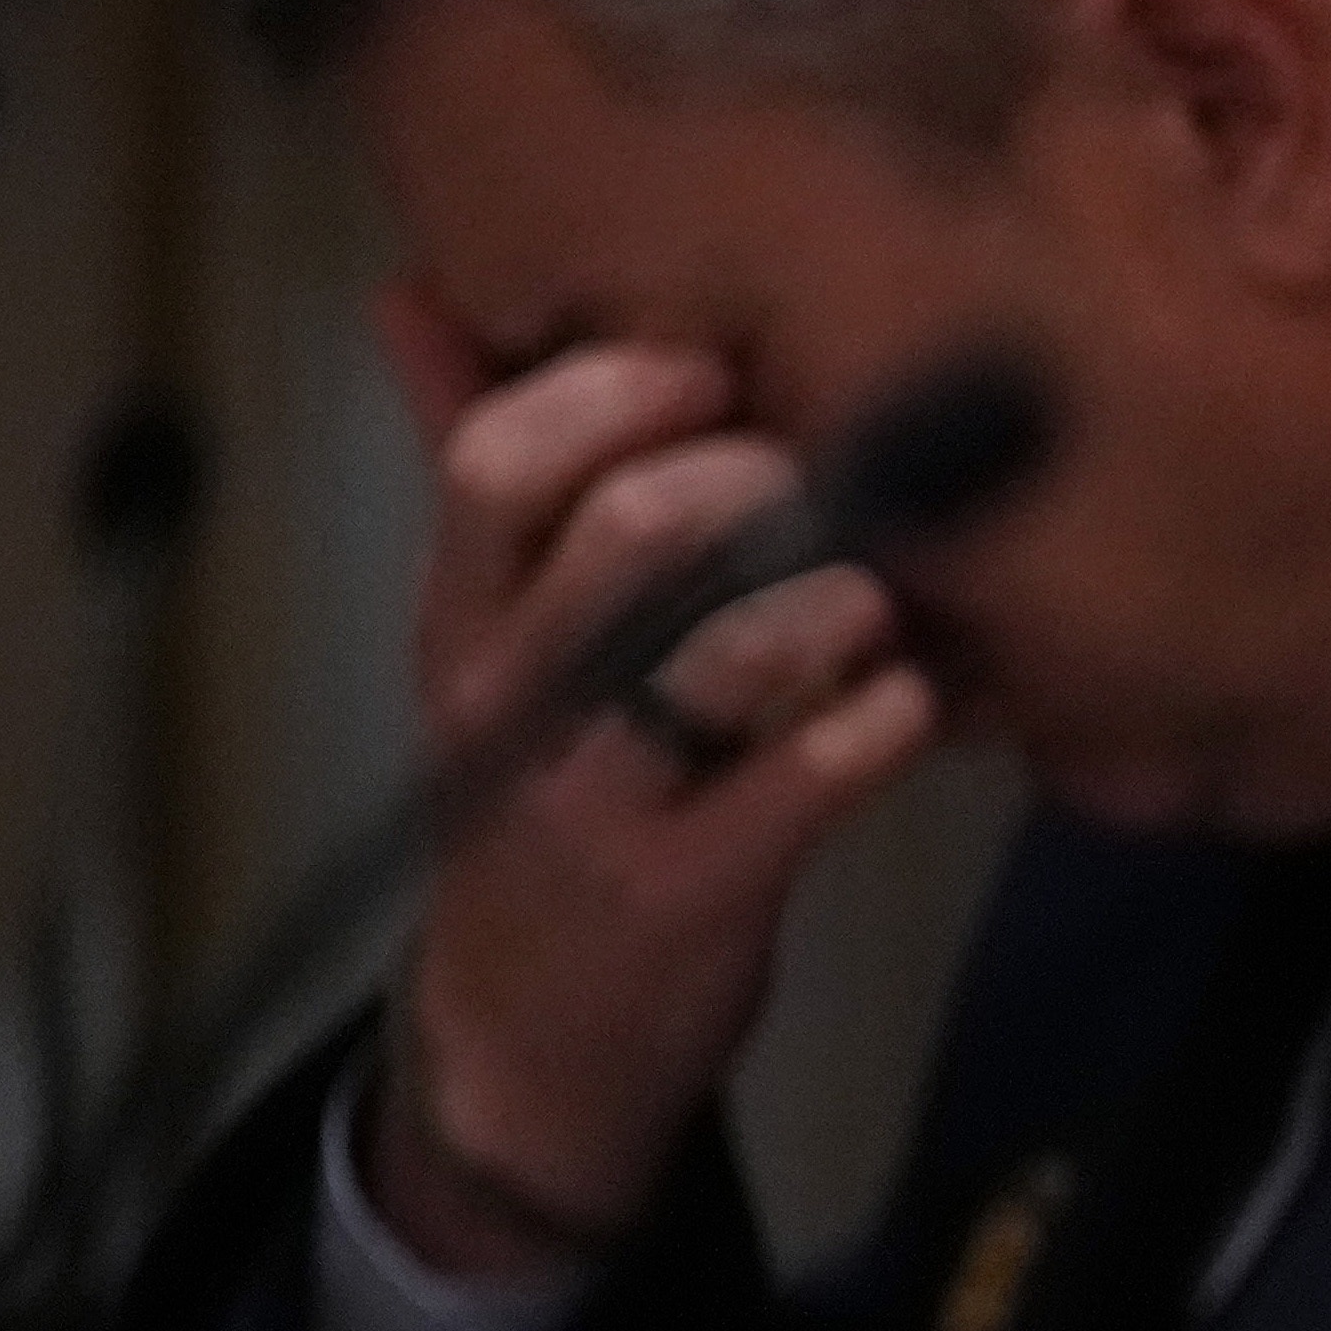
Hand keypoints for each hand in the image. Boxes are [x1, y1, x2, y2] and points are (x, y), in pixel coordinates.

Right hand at [361, 291, 943, 1272]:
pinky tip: (915, 703)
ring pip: (724, 648)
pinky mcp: (692, 891)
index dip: (621, 390)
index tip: (718, 372)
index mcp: (461, 618)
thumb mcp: (485, 640)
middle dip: (760, 480)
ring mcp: (599, 798)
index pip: (501, 458)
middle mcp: (515, 698)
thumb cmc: (544, 798)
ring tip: (880, 597)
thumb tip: (415, 292)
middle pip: (631, 530)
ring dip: (836, 598)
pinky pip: (807, 779)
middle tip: (834, 481)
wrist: (524, 1038)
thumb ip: (475, 470)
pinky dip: (884, 723)